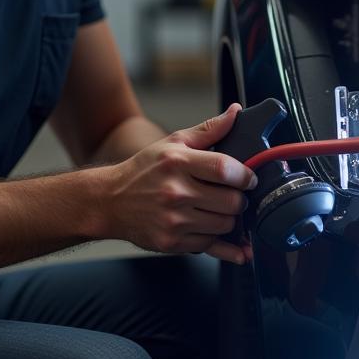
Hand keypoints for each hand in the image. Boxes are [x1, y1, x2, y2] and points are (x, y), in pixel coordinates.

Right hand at [106, 104, 255, 263]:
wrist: (109, 201)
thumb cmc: (143, 171)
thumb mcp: (173, 143)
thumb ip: (208, 130)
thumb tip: (235, 112)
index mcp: (178, 162)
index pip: (224, 169)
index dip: (245, 175)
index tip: (249, 178)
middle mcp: (175, 192)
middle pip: (231, 202)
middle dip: (240, 199)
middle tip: (234, 195)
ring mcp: (173, 220)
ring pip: (224, 225)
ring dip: (230, 219)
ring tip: (220, 210)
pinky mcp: (171, 242)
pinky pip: (210, 246)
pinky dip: (223, 243)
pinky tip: (233, 244)